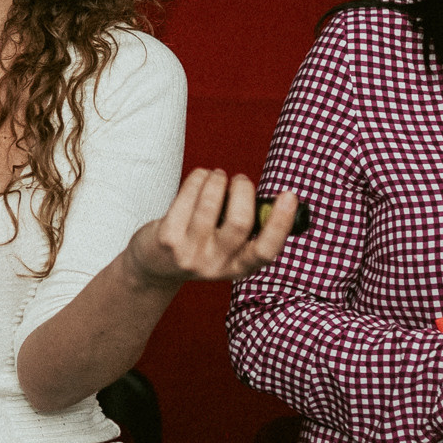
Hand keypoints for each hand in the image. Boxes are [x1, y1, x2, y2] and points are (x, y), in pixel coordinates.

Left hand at [124, 171, 299, 287]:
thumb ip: (246, 228)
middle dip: (242, 190)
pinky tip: (200, 177)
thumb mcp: (225, 247)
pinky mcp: (167, 239)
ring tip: (216, 175)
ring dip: (217, 180)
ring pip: (210, 205)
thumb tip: (270, 199)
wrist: (153, 265)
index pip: (266, 251)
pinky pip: (186, 199)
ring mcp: (189, 254)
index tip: (289, 195)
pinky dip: (197, 179)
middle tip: (239, 180)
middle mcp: (215, 265)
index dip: (280, 223)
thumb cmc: (198, 245)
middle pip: (239, 222)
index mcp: (238, 267)